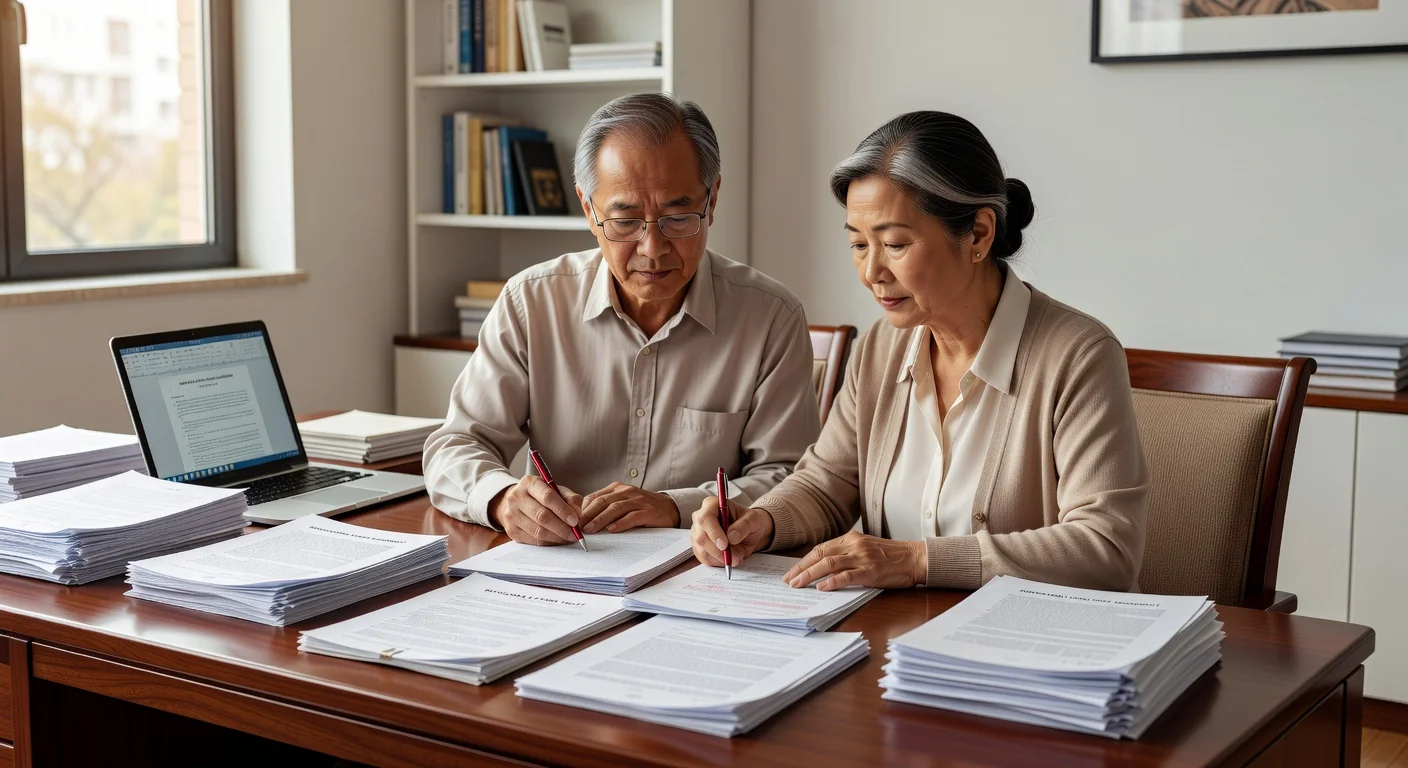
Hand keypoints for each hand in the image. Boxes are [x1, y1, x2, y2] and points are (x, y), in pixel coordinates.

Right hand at [487, 475, 583, 545]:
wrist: (516, 502)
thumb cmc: (541, 495)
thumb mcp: (556, 490)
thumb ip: (570, 499)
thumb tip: (578, 515)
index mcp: (529, 483)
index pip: (547, 497)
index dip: (563, 510)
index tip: (575, 521)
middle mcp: (516, 497)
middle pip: (542, 516)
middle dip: (562, 527)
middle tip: (575, 534)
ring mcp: (511, 515)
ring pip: (538, 531)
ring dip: (557, 537)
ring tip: (568, 537)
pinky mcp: (511, 530)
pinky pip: (533, 540)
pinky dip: (549, 542)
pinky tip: (557, 539)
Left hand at [579, 482, 679, 532]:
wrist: (670, 509)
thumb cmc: (642, 508)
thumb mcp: (623, 503)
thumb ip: (607, 508)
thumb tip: (584, 521)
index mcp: (618, 488)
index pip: (595, 497)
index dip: (583, 509)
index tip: (574, 521)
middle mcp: (627, 491)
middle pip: (603, 502)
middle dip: (588, 515)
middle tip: (578, 527)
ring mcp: (638, 500)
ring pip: (615, 508)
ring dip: (600, 520)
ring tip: (590, 530)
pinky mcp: (649, 511)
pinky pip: (632, 516)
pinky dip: (621, 523)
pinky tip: (612, 530)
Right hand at [690, 499, 773, 567]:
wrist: (750, 532)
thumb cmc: (750, 521)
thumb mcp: (753, 520)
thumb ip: (744, 526)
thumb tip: (731, 537)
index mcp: (712, 505)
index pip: (705, 518)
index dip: (714, 533)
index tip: (725, 545)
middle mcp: (701, 518)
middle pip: (701, 537)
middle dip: (717, 551)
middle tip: (734, 558)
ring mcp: (698, 533)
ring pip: (701, 550)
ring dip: (719, 558)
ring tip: (736, 558)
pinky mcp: (700, 547)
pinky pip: (704, 558)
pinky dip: (717, 562)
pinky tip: (728, 559)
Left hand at [782, 531, 925, 591]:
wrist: (915, 558)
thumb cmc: (891, 556)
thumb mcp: (866, 549)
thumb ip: (847, 555)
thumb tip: (825, 569)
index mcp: (851, 539)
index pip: (820, 548)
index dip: (804, 561)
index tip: (792, 572)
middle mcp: (854, 545)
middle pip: (820, 554)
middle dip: (801, 568)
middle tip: (788, 581)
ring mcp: (862, 558)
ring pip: (829, 563)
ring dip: (810, 575)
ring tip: (798, 585)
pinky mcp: (871, 571)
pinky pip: (847, 575)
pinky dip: (832, 581)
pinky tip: (821, 587)